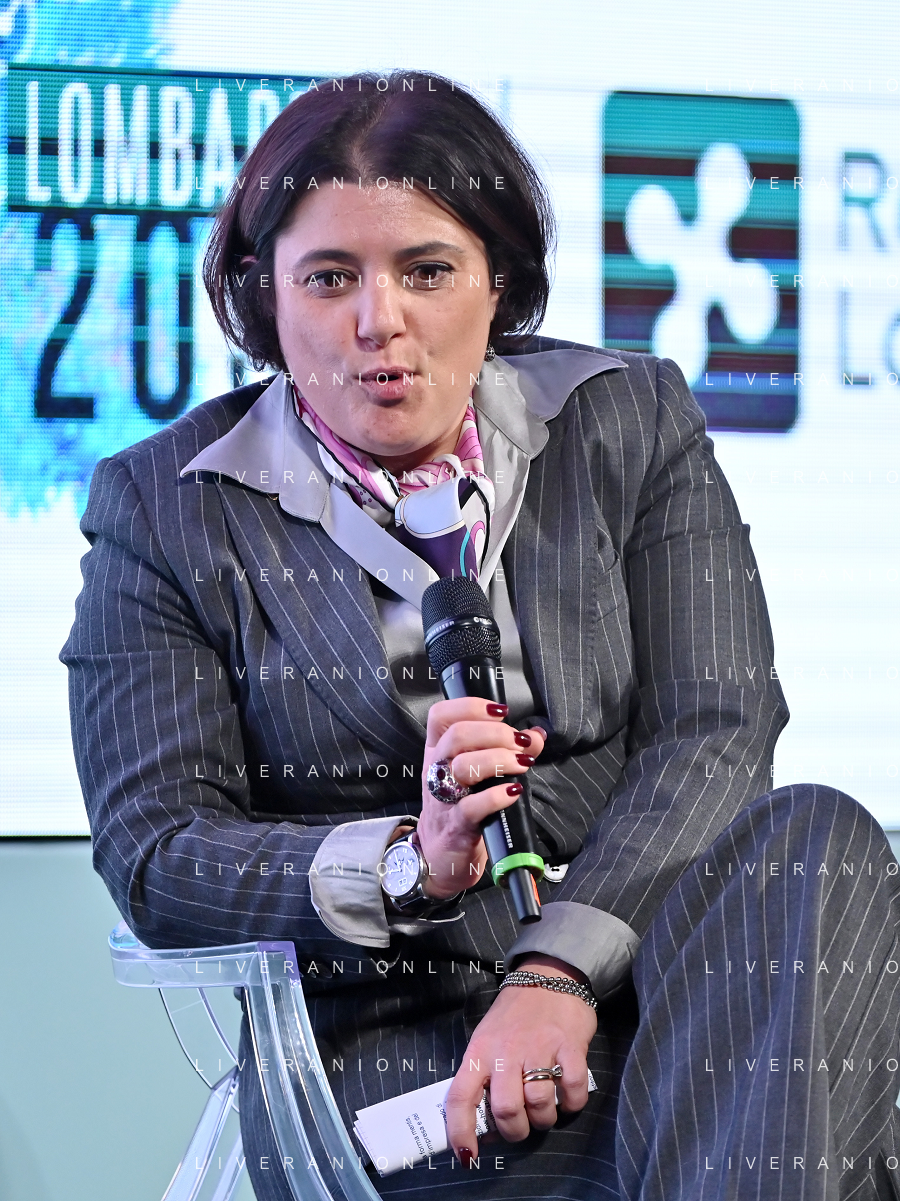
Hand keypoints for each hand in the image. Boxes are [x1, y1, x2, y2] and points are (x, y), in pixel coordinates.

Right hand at [415, 698, 545, 898]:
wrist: (441, 856)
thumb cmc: (462, 807)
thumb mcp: (478, 775)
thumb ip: (507, 750)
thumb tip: (536, 735)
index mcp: (438, 751)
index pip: (441, 715)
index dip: (470, 706)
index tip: (501, 711)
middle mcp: (436, 770)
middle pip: (456, 735)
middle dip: (494, 733)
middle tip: (518, 744)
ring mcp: (443, 799)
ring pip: (462, 766)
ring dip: (498, 760)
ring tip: (522, 765)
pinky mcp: (457, 826)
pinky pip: (472, 807)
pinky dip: (497, 795)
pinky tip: (514, 791)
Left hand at [444, 955, 597, 1162]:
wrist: (549, 975)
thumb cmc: (515, 1015)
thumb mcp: (488, 1038)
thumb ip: (484, 1076)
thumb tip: (484, 1125)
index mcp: (480, 1051)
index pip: (460, 1096)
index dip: (460, 1131)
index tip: (467, 1156)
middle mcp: (506, 1051)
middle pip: (507, 1110)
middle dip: (515, 1131)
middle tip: (522, 1125)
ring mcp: (539, 1048)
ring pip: (539, 1105)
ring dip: (544, 1119)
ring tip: (545, 1109)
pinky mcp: (569, 1047)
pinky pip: (571, 1092)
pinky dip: (571, 1104)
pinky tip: (567, 1096)